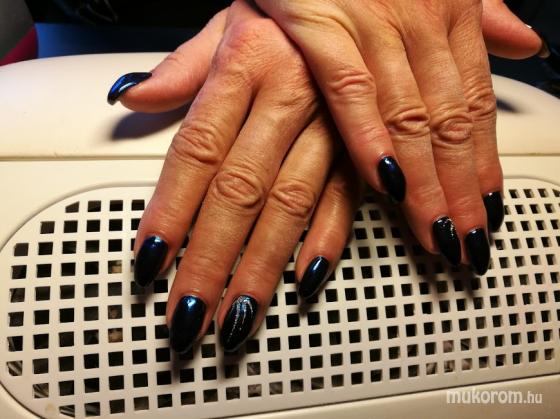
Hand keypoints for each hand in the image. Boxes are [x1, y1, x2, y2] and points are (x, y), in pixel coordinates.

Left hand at [108, 1, 362, 352]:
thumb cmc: (295, 13)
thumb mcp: (231, 19)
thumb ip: (181, 66)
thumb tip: (131, 96)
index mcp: (246, 65)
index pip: (196, 151)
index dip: (171, 210)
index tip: (151, 260)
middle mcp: (288, 99)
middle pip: (239, 192)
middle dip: (210, 261)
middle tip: (188, 316)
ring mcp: (331, 128)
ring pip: (290, 206)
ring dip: (261, 267)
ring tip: (237, 315)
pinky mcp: (364, 148)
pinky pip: (348, 198)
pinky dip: (328, 239)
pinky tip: (306, 278)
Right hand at [253, 0, 540, 274]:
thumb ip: (482, 12)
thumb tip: (525, 44)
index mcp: (449, 9)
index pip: (477, 105)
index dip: (485, 164)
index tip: (489, 210)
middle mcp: (419, 20)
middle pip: (451, 124)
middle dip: (462, 191)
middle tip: (467, 243)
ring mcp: (372, 23)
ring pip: (412, 118)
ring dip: (428, 185)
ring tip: (438, 234)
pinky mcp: (320, 22)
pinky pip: (352, 90)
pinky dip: (370, 138)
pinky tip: (387, 182)